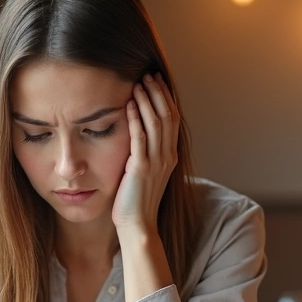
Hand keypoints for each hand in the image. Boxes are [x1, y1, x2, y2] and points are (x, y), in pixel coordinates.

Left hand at [112, 72, 178, 233]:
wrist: (138, 226)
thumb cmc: (137, 202)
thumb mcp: (146, 173)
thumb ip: (146, 154)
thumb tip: (138, 135)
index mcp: (170, 156)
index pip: (172, 119)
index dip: (165, 98)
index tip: (157, 81)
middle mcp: (167, 156)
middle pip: (168, 116)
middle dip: (158, 93)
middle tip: (148, 75)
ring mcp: (156, 162)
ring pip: (156, 123)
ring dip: (147, 101)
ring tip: (139, 83)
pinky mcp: (141, 168)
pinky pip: (140, 138)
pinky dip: (135, 119)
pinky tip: (128, 105)